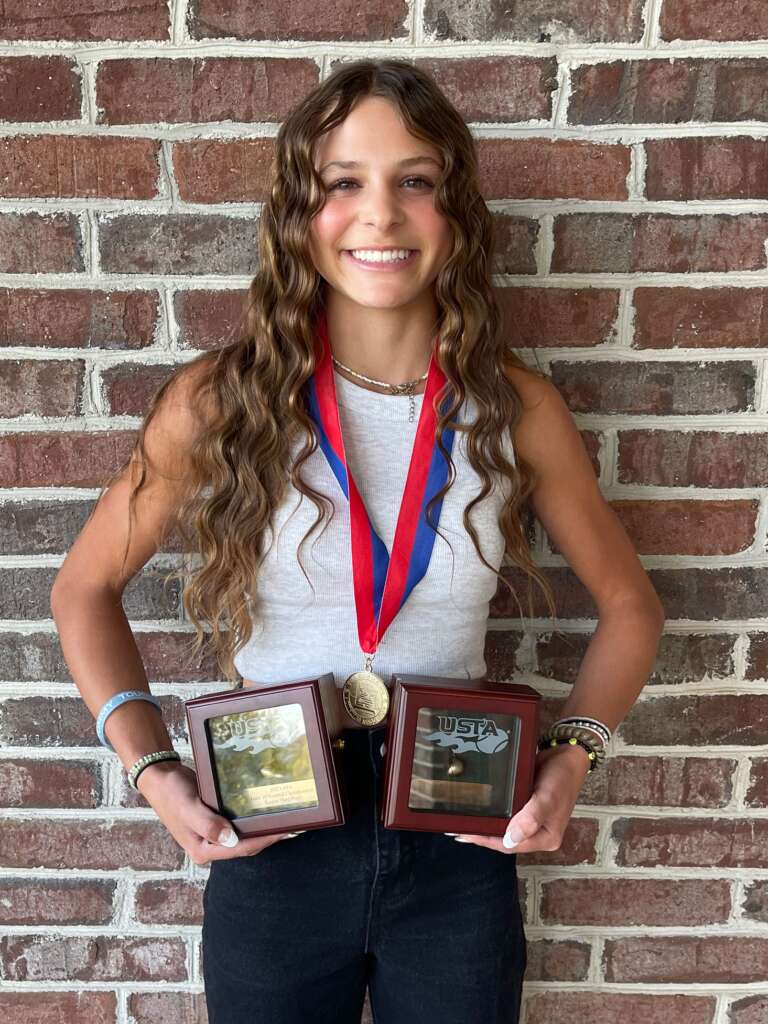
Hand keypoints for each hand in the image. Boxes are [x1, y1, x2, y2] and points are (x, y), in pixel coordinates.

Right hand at [136, 760, 300, 864]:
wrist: (159, 777)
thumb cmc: (171, 792)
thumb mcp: (188, 807)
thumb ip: (207, 824)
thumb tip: (230, 838)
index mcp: (203, 850)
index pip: (241, 848)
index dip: (265, 840)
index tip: (286, 831)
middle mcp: (209, 846)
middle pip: (246, 845)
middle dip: (269, 837)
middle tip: (294, 825)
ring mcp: (213, 835)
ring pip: (244, 836)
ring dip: (263, 829)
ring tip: (286, 819)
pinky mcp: (215, 821)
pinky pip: (238, 824)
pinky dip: (252, 819)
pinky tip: (265, 811)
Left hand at [449, 742, 590, 854]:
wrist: (568, 754)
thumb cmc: (562, 777)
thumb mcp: (548, 797)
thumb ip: (530, 818)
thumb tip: (510, 838)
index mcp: (545, 837)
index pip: (510, 845)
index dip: (487, 841)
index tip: (466, 834)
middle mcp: (537, 831)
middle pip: (505, 838)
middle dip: (482, 835)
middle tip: (457, 828)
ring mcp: (531, 819)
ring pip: (504, 826)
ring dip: (486, 824)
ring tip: (463, 820)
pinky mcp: (525, 804)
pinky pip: (506, 812)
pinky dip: (493, 811)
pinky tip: (480, 807)